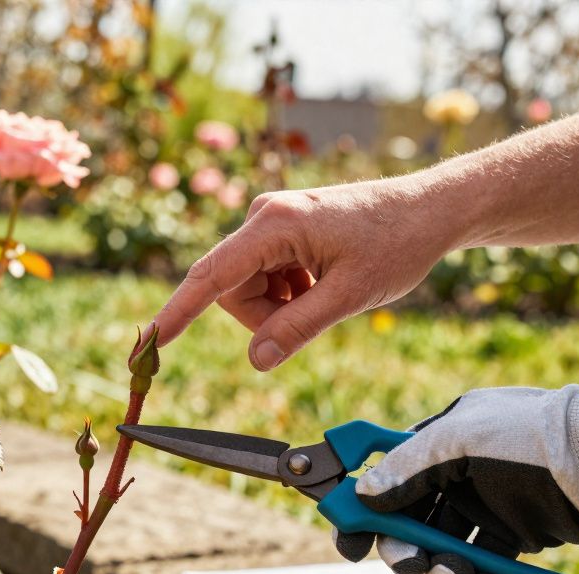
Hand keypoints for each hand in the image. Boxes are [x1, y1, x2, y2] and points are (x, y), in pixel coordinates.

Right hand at [153, 179, 459, 369]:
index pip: (211, 277)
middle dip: (265, 316)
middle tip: (314, 314)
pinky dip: (290, 293)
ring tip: (327, 293)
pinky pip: (265, 278)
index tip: (149, 342)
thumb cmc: (395, 244)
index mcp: (274, 225)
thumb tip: (257, 359)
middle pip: (231, 291)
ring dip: (281, 306)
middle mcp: (262, 217)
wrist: (429, 210)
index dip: (178, 313)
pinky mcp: (281, 231)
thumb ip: (298, 328)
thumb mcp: (350, 296)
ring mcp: (270, 223)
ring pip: (248, 289)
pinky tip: (325, 283)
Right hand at [335, 383, 578, 573]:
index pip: (384, 479)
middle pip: (409, 522)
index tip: (350, 543)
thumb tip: (364, 494)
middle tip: (413, 564)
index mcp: (437, 443)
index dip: (362, 511)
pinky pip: (484, 564)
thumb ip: (407, 468)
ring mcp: (484, 505)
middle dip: (405, 549)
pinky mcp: (514, 533)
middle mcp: (455, 475)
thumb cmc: (529, 436)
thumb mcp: (459, 441)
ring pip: (444, 549)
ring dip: (444, 570)